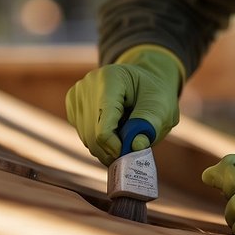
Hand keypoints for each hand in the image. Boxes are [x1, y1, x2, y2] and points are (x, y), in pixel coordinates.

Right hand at [65, 45, 183, 165]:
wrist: (143, 82)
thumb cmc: (153, 95)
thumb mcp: (162, 107)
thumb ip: (151, 124)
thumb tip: (137, 146)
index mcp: (110, 79)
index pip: (103, 125)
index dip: (116, 146)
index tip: (129, 154)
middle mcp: (88, 85)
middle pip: (92, 135)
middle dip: (112, 150)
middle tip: (131, 152)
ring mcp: (77, 95)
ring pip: (86, 138)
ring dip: (107, 146)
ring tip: (125, 133)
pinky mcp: (73, 105)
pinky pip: (83, 134)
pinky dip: (99, 140)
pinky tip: (114, 128)